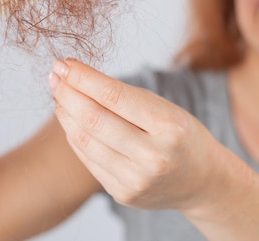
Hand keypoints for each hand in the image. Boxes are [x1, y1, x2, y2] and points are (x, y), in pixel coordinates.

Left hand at [49, 59, 221, 211]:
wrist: (203, 182)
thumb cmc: (182, 135)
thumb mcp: (165, 108)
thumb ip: (123, 97)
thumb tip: (73, 76)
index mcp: (169, 126)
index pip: (113, 95)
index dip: (82, 77)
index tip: (63, 63)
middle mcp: (153, 156)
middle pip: (93, 119)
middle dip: (67, 92)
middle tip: (55, 75)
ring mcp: (137, 180)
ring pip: (84, 140)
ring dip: (65, 113)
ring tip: (59, 95)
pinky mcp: (123, 194)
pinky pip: (88, 159)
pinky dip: (74, 135)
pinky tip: (71, 120)